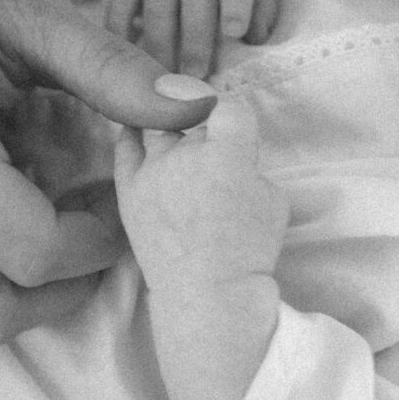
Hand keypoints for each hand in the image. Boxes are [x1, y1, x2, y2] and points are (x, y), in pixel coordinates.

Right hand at [106, 0, 276, 78]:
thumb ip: (261, 14)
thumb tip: (251, 42)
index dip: (236, 6)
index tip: (235, 32)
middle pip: (195, 0)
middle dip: (195, 42)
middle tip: (195, 76)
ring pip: (158, 5)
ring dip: (160, 46)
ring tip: (163, 79)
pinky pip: (121, 2)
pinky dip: (121, 32)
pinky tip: (127, 60)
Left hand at [114, 96, 286, 291]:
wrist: (207, 293)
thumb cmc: (249, 249)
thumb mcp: (273, 197)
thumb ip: (250, 162)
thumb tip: (230, 153)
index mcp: (228, 153)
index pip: (229, 106)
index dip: (233, 114)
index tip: (233, 127)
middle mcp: (184, 153)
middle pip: (194, 120)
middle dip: (206, 134)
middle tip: (214, 163)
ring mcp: (151, 170)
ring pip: (161, 129)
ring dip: (173, 134)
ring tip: (181, 151)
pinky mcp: (128, 189)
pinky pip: (125, 147)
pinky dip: (131, 133)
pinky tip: (135, 127)